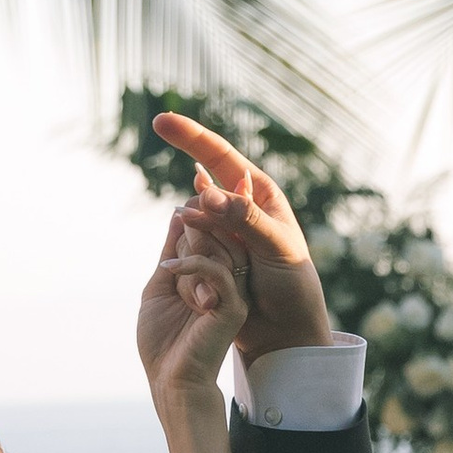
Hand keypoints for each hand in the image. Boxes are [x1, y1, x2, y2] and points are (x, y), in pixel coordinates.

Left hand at [137, 232, 249, 411]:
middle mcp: (231, 286)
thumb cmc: (162, 342)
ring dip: (192, 247)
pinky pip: (219, 272)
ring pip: (221, 252)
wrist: (171, 382)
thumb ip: (171, 255)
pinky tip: (169, 269)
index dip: (197, 220)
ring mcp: (235, 296)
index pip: (214, 236)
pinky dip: (193, 265)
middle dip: (197, 227)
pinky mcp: (234, 309)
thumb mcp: (160, 288)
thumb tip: (177, 217)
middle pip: (222, 238)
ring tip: (169, 251)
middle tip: (179, 217)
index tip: (180, 211)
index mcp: (216, 280)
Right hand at [153, 112, 332, 360]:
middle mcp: (239, 208)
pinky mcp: (210, 257)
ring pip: (191, 224)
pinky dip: (193, 260)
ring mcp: (223, 232)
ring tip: (237, 274)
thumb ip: (243, 218)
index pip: (220, 155)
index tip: (160, 121)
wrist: (286, 332)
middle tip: (236, 257)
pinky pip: (189, 248)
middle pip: (200, 194)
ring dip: (201, 246)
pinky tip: (208, 279)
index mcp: (261, 194)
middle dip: (203, 220)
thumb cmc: (292, 288)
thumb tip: (204, 190)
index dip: (190, 136)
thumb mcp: (276, 248)